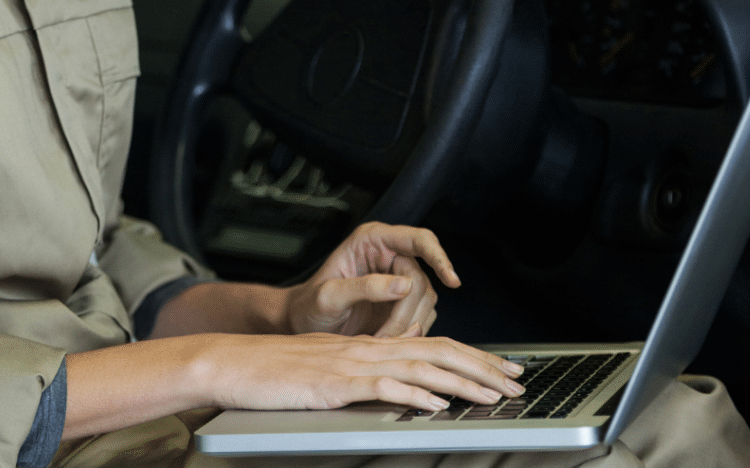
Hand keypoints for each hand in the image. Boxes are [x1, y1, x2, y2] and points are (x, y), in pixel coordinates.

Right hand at [63, 326, 525, 439]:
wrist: (233, 362)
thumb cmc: (275, 373)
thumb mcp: (327, 372)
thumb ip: (362, 377)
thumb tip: (398, 390)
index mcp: (366, 345)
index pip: (430, 346)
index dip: (471, 356)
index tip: (502, 369)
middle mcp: (365, 348)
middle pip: (435, 350)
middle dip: (481, 365)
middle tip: (516, 381)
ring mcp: (351, 363)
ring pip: (418, 366)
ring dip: (461, 380)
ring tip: (493, 393)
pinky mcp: (334, 383)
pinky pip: (381, 387)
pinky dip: (413, 394)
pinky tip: (435, 403)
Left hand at [283, 221, 460, 337]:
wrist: (304, 326)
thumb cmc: (309, 305)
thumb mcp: (329, 295)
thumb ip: (365, 287)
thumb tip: (404, 284)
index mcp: (372, 241)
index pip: (417, 240)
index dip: (438, 257)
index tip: (451, 279)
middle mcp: (388, 256)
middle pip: (423, 279)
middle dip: (408, 312)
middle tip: (386, 335)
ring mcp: (396, 280)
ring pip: (426, 301)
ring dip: (409, 325)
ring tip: (382, 340)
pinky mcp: (400, 304)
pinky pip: (421, 317)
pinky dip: (410, 334)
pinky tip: (389, 342)